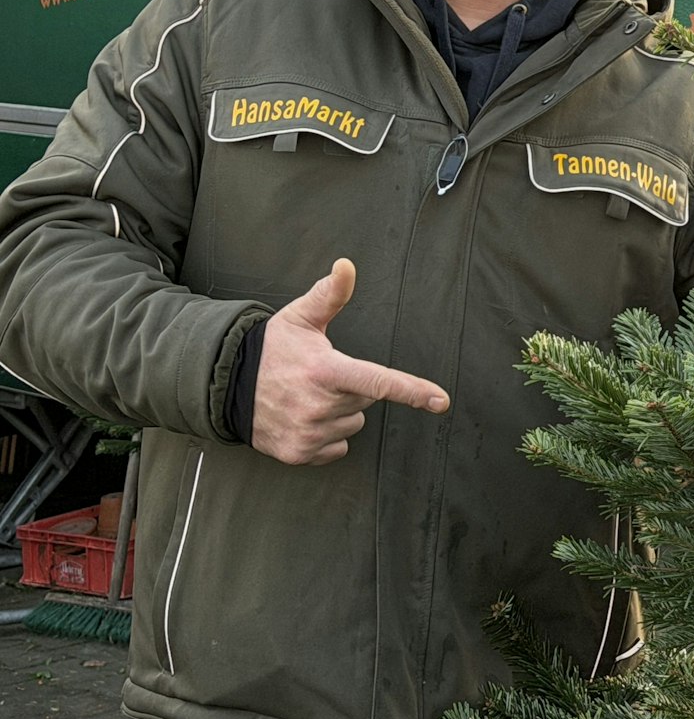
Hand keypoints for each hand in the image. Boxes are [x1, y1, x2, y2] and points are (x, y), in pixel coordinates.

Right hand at [252, 258, 450, 464]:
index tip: (441, 401)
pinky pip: (337, 447)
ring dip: (339, 413)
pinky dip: (326, 435)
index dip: (413, 391)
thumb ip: (329, 294)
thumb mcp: (300, 318)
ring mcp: (308, 433)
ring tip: (308, 397)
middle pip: (367, 401)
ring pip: (353, 424)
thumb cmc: (272, 349)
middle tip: (322, 377)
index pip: (378, 382)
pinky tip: (303, 418)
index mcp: (325, 371)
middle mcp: (318, 406)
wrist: (227, 386)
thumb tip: (347, 265)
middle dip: (352, 389)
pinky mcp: (299, 453)